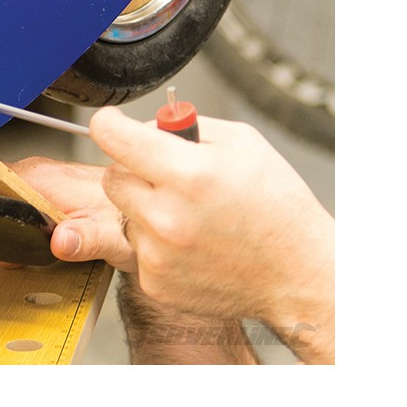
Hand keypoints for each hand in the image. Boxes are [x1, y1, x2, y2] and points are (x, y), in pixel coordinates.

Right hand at [0, 157, 136, 273]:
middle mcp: (33, 176)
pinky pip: (7, 213)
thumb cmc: (130, 220)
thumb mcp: (111, 237)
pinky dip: (3, 237)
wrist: (149, 207)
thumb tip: (61, 240)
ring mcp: (36, 185)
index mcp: (39, 178)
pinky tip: (14, 255)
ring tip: (1, 261)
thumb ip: (85, 239)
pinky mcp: (41, 197)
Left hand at [89, 107, 334, 361]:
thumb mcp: (242, 143)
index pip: (114, 138)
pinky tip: (193, 243)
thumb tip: (145, 127)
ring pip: (124, 212)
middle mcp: (166, 217)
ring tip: (190, 215)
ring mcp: (158, 254)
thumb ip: (185, 127)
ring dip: (146, 207)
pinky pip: (137, 246)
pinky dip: (156, 241)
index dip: (108, 124)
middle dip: (132, 169)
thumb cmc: (277, 207)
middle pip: (112, 176)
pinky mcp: (155, 282)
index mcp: (189, 174)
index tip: (111, 125)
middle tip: (166, 176)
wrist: (297, 274)